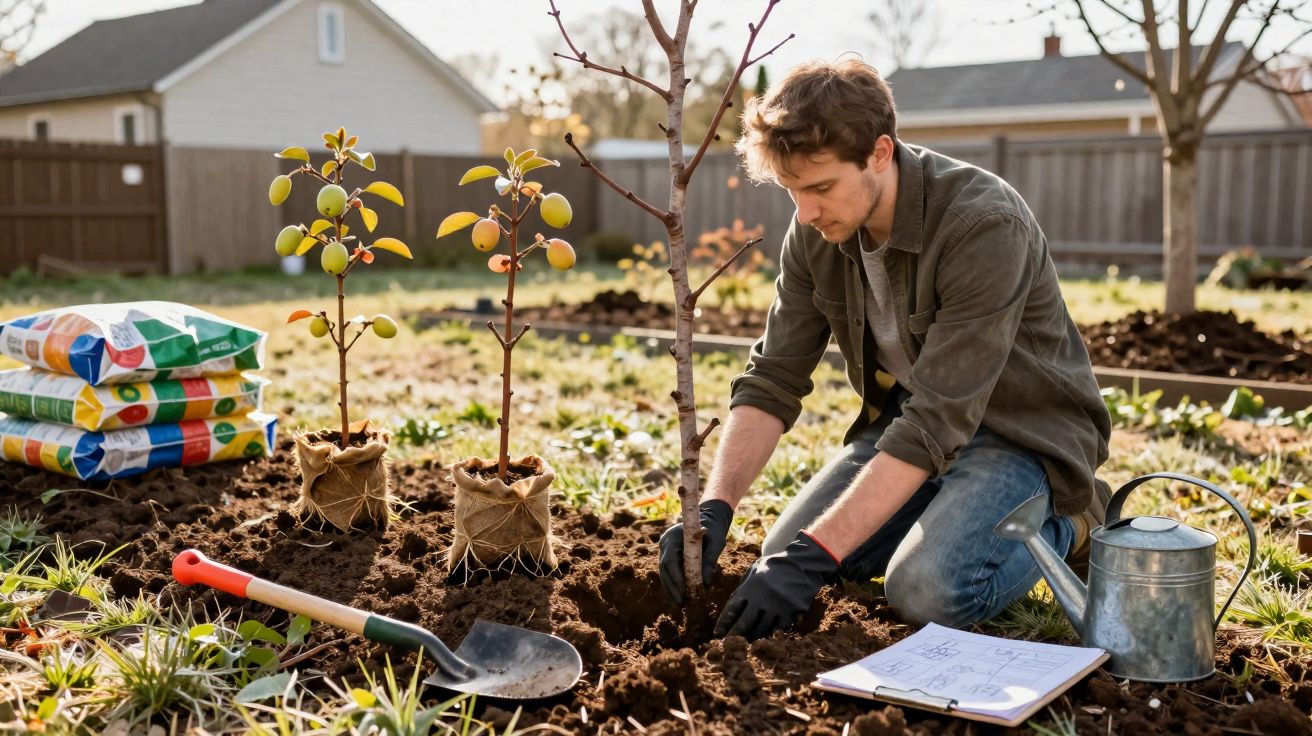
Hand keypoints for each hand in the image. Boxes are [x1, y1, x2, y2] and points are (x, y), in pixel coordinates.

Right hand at [659, 499, 732, 604]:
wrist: (710, 520)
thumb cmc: (714, 531)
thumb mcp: (715, 544)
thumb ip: (709, 561)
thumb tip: (706, 584)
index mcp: (673, 536)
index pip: (669, 560)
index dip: (675, 578)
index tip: (683, 592)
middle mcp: (665, 542)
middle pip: (664, 569)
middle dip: (672, 588)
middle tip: (681, 604)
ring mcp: (665, 548)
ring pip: (664, 573)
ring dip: (671, 590)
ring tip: (679, 605)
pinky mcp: (668, 555)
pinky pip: (668, 572)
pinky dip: (673, 585)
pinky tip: (678, 598)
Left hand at [713, 530, 839, 639]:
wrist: (801, 565)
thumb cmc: (774, 566)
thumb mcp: (755, 570)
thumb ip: (743, 587)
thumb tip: (732, 604)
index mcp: (750, 587)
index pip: (732, 609)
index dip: (723, 622)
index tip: (717, 632)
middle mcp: (762, 599)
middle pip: (744, 624)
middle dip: (734, 635)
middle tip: (727, 644)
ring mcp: (776, 608)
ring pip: (760, 629)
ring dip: (751, 636)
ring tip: (744, 642)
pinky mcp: (789, 613)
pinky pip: (775, 629)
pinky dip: (767, 633)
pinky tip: (762, 636)